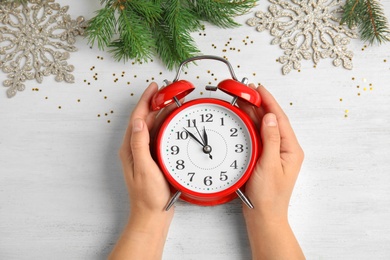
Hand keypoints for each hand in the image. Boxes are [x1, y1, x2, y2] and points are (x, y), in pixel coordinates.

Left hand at [110, 82, 173, 259]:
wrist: (153, 215)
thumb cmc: (148, 196)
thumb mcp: (144, 169)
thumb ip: (140, 144)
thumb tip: (137, 121)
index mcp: (131, 148)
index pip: (137, 118)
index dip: (146, 100)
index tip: (154, 87)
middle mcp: (136, 148)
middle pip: (145, 119)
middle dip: (155, 102)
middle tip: (167, 91)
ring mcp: (145, 153)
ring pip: (153, 126)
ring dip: (161, 112)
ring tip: (172, 101)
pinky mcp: (154, 158)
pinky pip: (159, 135)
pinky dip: (166, 125)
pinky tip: (173, 121)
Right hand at [239, 84, 304, 258]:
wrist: (263, 216)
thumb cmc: (268, 196)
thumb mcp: (269, 165)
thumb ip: (270, 139)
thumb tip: (270, 117)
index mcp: (291, 149)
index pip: (280, 119)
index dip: (269, 101)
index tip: (259, 89)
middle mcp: (284, 149)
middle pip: (273, 120)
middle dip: (261, 104)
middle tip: (248, 92)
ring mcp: (274, 153)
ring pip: (264, 127)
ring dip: (255, 113)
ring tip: (244, 101)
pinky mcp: (265, 158)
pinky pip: (258, 136)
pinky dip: (251, 126)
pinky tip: (244, 120)